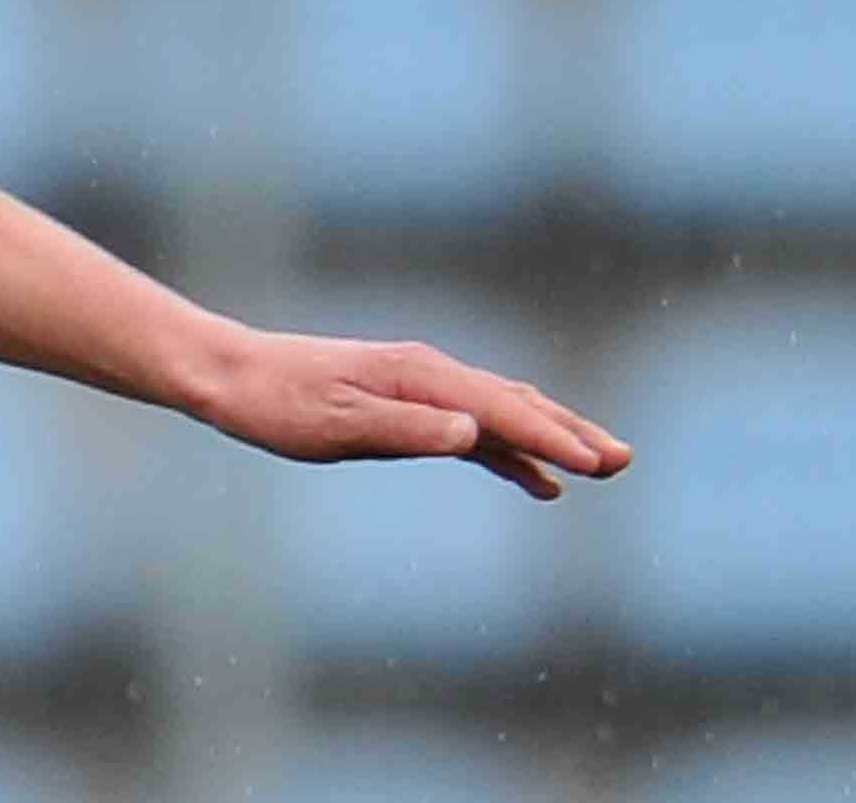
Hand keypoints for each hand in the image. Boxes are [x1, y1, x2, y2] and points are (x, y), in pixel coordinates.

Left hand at [192, 327, 631, 499]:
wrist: (232, 376)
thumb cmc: (278, 404)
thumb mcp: (338, 425)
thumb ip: (406, 430)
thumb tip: (471, 434)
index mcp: (419, 376)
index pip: (500, 409)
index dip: (551, 438)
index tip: (597, 464)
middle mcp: (428, 374)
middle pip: (515, 403)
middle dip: (569, 432)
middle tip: (623, 462)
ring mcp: (420, 387)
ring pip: (501, 413)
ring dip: (550, 438)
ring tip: (601, 467)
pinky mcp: (407, 405)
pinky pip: (474, 428)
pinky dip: (511, 451)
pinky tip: (535, 481)